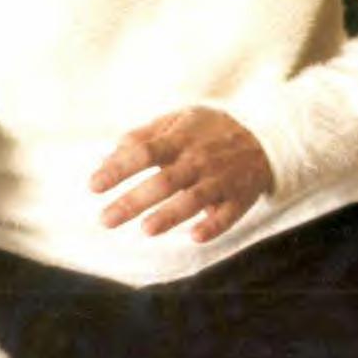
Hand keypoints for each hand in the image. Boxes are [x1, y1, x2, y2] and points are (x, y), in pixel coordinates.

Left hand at [90, 107, 272, 241]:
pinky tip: (195, 237)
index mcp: (180, 139)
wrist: (265, 135)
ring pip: (194, 199)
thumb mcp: (177, 120)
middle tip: (105, 219)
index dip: (118, 168)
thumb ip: (142, 137)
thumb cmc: (208, 130)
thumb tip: (107, 157)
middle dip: (133, 201)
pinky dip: (213, 225)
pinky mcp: (240, 198)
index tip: (93, 185)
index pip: (144, 152)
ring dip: (171, 214)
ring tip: (146, 230)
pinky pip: (228, 214)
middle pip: (164, 181)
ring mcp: (221, 179)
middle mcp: (199, 160)